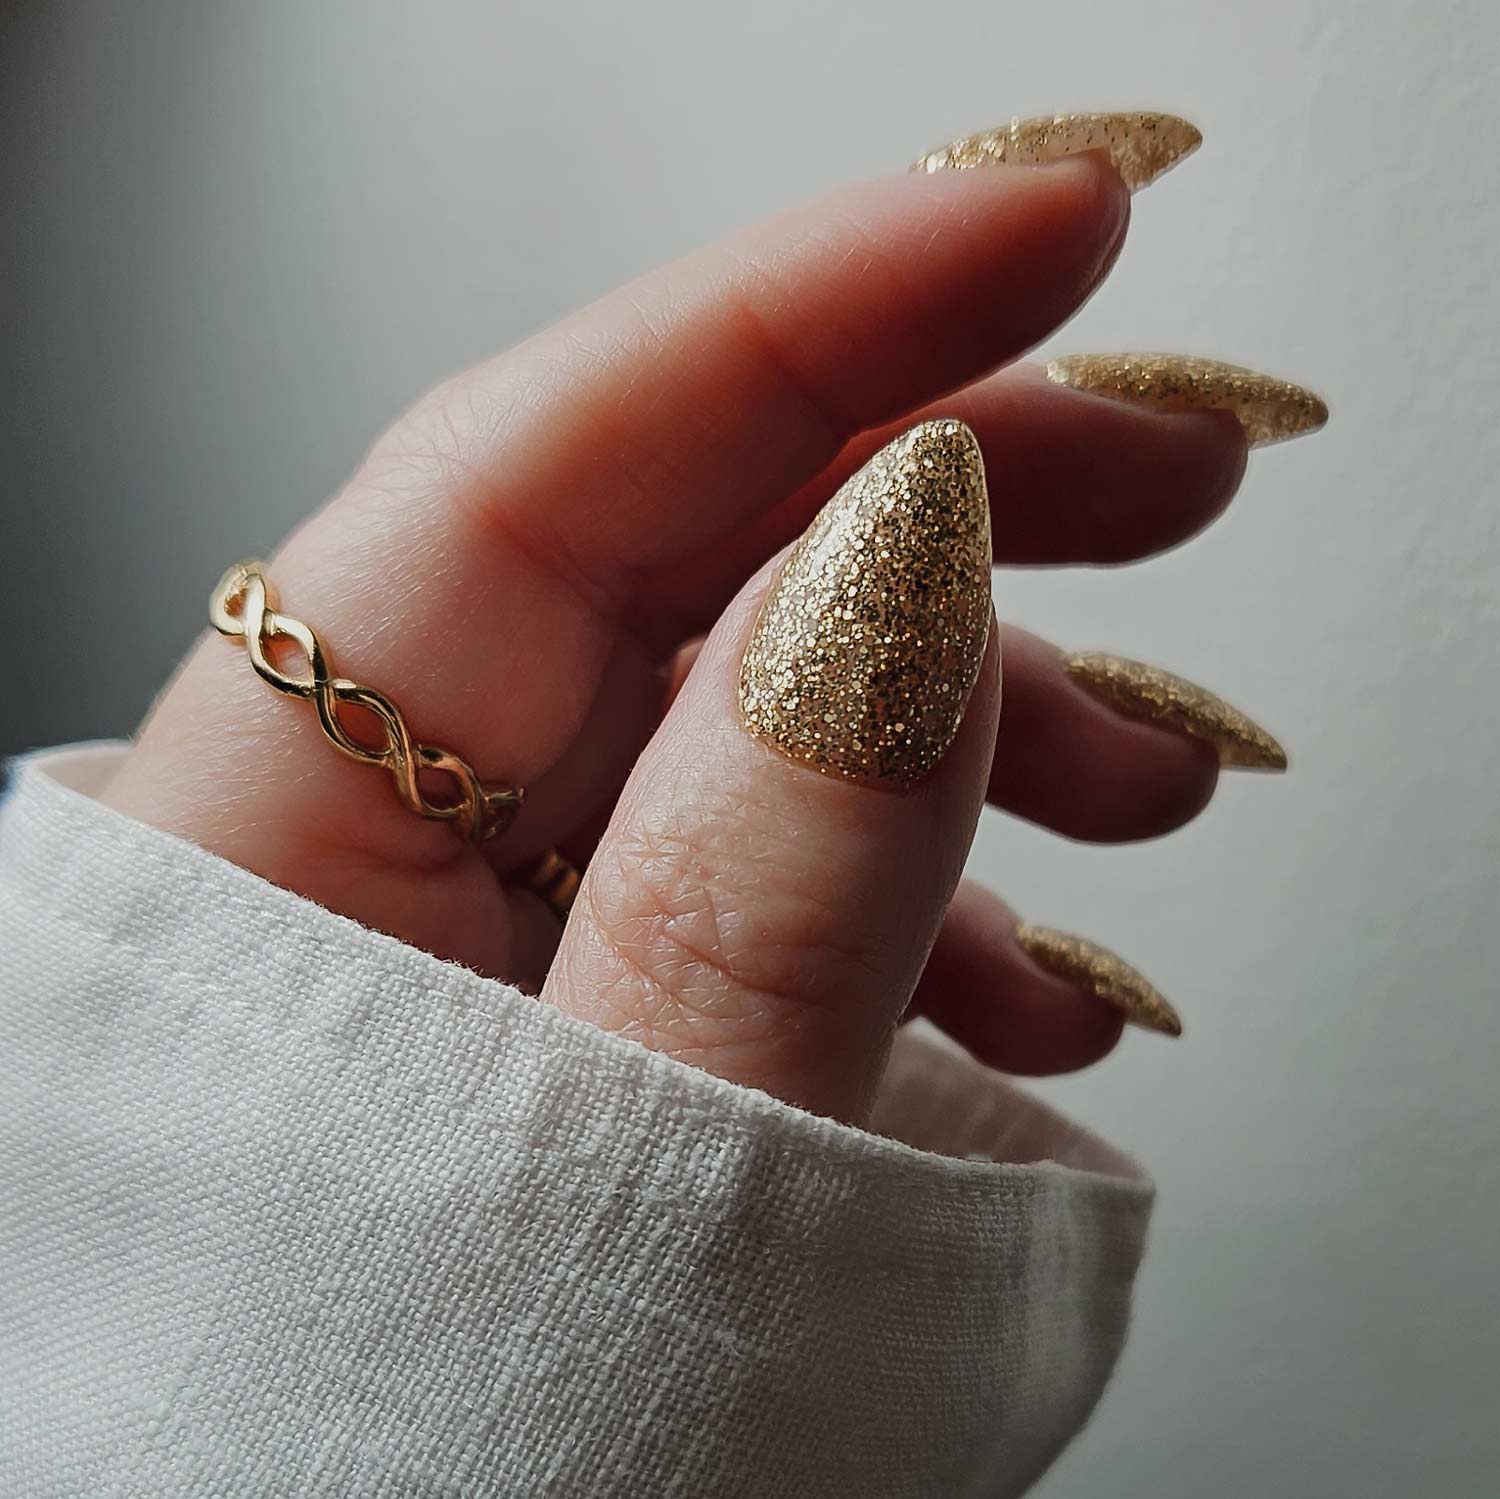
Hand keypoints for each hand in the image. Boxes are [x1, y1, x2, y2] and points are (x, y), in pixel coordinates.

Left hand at [102, 149, 1273, 1124]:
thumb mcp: (641, 1195)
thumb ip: (764, 877)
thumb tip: (903, 553)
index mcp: (279, 844)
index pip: (548, 460)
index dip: (814, 304)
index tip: (1039, 215)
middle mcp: (362, 839)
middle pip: (665, 543)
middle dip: (938, 476)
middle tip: (1166, 463)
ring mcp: (477, 906)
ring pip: (741, 701)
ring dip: (965, 713)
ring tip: (1148, 785)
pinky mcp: (570, 985)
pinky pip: (756, 854)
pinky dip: (918, 886)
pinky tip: (1032, 964)